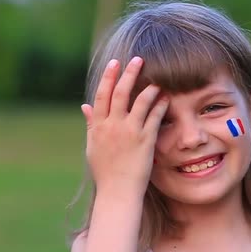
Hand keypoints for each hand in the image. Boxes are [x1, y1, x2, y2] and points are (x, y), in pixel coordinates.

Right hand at [81, 57, 168, 193]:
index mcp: (98, 127)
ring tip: (157, 78)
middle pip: (120, 93)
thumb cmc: (105, 171)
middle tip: (138, 60)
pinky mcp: (144, 141)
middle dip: (129, 74)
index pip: (101, 95)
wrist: (117, 192)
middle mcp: (112, 127)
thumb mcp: (93, 146)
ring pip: (140, 102)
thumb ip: (91, 124)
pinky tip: (166, 97)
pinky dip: (160, 105)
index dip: (108, 77)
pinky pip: (154, 117)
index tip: (114, 63)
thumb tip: (85, 106)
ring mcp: (129, 133)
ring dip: (149, 87)